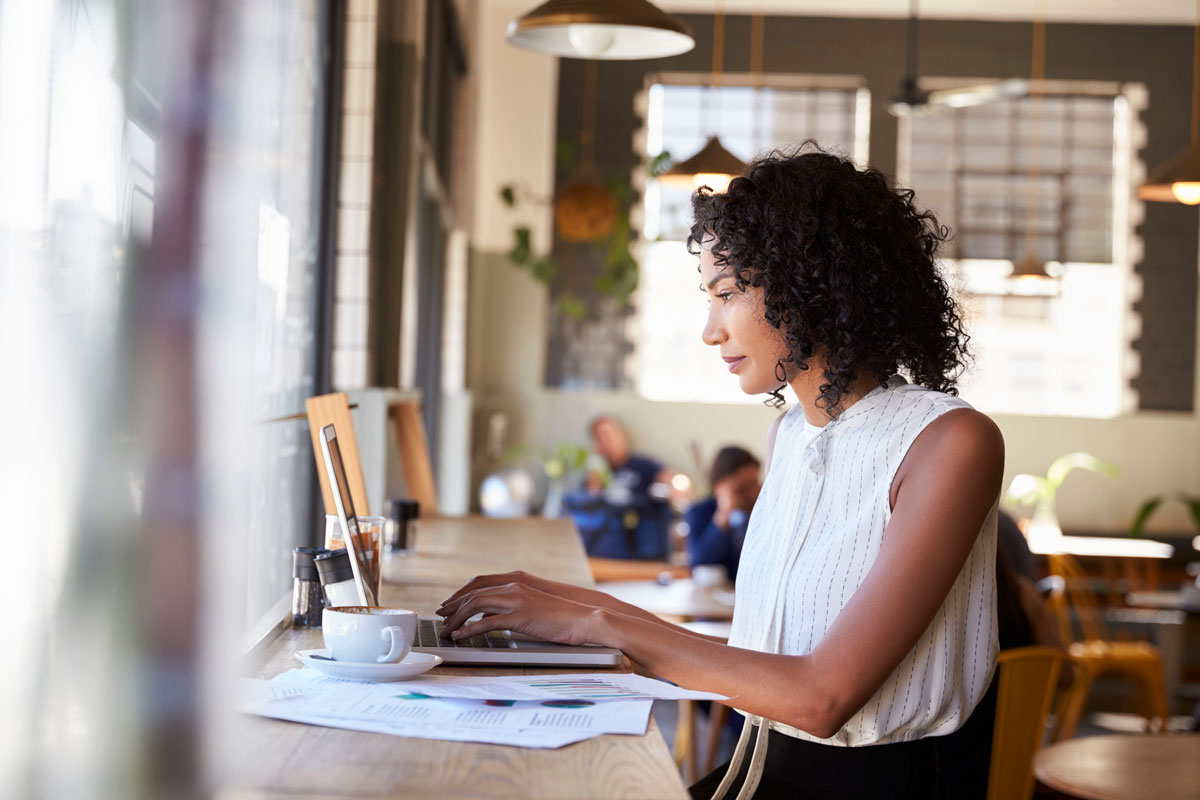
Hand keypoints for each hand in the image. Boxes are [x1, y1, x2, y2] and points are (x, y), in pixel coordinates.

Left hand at [435, 581, 606, 645]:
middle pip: (473, 593)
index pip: (479, 584)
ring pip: (476, 605)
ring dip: (457, 618)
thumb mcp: (534, 605)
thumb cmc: (562, 616)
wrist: (584, 618)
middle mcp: (514, 587)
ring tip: (446, 630)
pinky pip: (486, 623)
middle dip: (453, 605)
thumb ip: (514, 606)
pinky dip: (469, 630)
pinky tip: (460, 637)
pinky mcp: (520, 617)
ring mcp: (516, 601)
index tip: (448, 604)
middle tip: (440, 616)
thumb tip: (492, 616)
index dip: (460, 593)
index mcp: (517, 582)